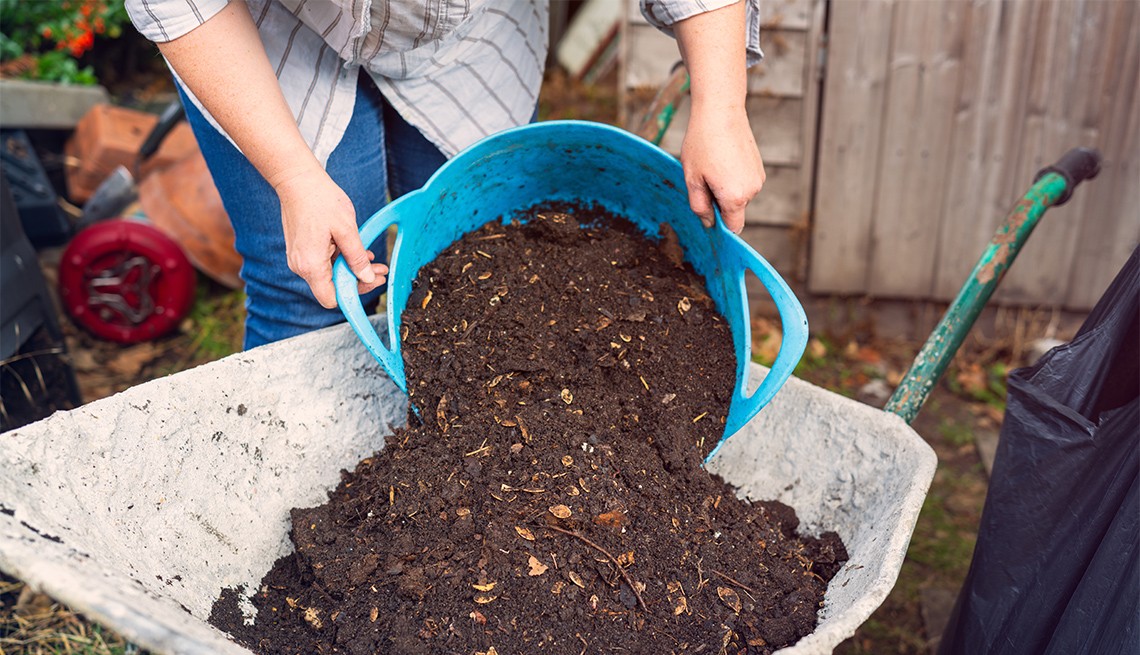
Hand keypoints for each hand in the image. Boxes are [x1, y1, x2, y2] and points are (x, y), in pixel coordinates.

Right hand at [275, 168, 387, 308]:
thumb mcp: (347, 230)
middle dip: (358, 280)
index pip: (332, 299)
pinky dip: (341, 259)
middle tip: (381, 271)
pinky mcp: (301, 250)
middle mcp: (301, 266)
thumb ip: (357, 257)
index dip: (354, 294)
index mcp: (311, 265)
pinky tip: (358, 250)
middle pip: (332, 288)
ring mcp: (299, 258)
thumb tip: (367, 277)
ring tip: (374, 259)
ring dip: (352, 269)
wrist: (297, 180)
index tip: (373, 282)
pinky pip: (323, 262)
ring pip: (329, 274)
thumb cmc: (320, 200)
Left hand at [680, 107, 764, 233]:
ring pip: (739, 196)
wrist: (721, 112)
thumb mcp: (692, 178)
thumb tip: (708, 223)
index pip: (733, 228)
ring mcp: (758, 178)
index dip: (719, 225)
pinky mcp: (759, 167)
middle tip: (704, 179)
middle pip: (734, 211)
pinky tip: (723, 160)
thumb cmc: (702, 143)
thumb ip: (700, 206)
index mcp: (735, 197)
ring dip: (726, 189)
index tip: (707, 214)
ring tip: (713, 165)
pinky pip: (744, 183)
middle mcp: (752, 190)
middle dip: (719, 203)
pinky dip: (733, 178)